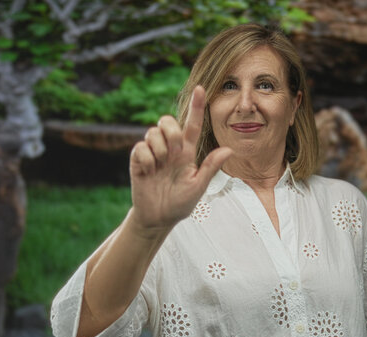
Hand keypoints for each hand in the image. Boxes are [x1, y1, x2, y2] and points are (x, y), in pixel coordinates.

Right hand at [128, 86, 231, 231]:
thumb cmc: (180, 203)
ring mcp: (153, 153)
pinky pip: (140, 148)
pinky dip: (146, 159)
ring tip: (160, 166)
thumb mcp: (198, 187)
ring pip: (153, 132)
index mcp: (186, 152)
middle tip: (174, 152)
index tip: (201, 88)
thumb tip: (229, 150)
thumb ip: (210, 168)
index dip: (196, 107)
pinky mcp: (138, 160)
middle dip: (171, 131)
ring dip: (159, 148)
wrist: (158, 218)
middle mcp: (170, 149)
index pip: (192, 125)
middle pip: (167, 121)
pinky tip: (149, 171)